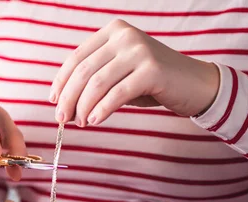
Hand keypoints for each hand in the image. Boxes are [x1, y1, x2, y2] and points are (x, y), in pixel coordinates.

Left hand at [50, 19, 219, 125]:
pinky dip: (101, 110)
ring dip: (83, 107)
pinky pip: (116, 94)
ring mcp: (139, 51)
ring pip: (97, 84)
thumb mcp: (119, 74)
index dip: (61, 82)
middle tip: (62, 119)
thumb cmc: (152, 82)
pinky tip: (95, 121)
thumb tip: (63, 104)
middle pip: (83, 71)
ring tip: (80, 123)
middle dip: (69, 98)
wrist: (195, 84)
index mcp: (113, 31)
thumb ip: (94, 81)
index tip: (53, 101)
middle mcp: (125, 36)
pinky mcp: (151, 70)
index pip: (76, 58)